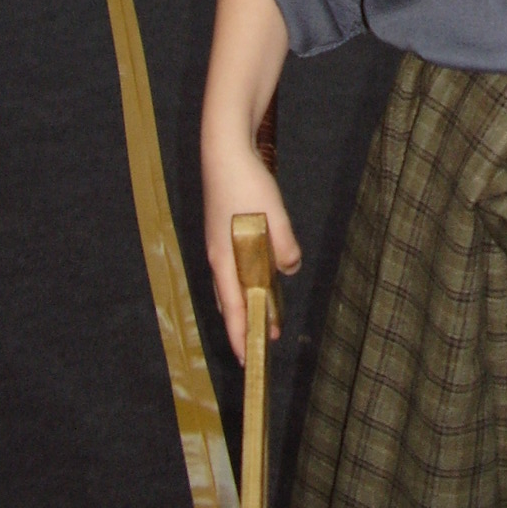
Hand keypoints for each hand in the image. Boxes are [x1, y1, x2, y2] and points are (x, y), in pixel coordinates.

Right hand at [203, 135, 300, 364]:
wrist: (224, 148)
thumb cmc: (245, 181)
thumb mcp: (272, 214)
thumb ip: (283, 245)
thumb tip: (289, 269)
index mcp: (223, 257)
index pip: (232, 307)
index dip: (241, 334)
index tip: (249, 360)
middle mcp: (217, 254)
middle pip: (229, 299)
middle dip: (245, 323)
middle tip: (264, 342)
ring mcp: (218, 241)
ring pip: (232, 281)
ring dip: (247, 300)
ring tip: (266, 314)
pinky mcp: (225, 228)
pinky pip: (236, 264)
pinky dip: (247, 277)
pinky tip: (262, 274)